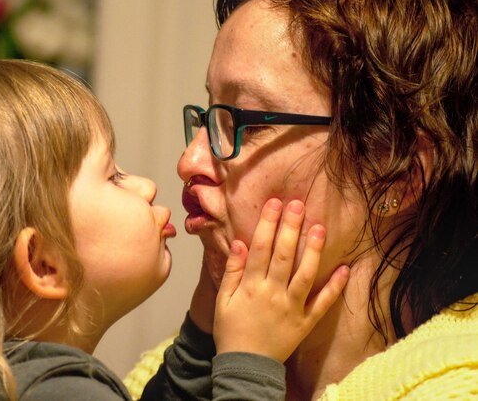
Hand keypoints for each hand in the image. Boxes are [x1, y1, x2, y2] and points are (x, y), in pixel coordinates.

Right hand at [213, 199, 349, 361]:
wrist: (245, 366)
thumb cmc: (231, 330)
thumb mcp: (223, 300)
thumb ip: (232, 272)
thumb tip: (240, 243)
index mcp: (251, 286)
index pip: (260, 248)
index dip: (268, 224)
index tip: (274, 203)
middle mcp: (272, 294)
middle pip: (283, 255)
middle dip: (291, 228)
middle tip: (299, 204)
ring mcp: (292, 308)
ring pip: (305, 275)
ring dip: (313, 250)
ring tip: (320, 228)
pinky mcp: (306, 322)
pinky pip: (323, 303)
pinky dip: (335, 287)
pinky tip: (345, 268)